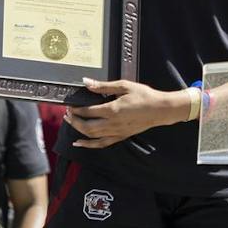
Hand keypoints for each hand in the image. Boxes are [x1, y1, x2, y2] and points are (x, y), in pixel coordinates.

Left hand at [64, 79, 186, 147]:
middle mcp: (112, 124)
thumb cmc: (144, 96)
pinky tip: (80, 143)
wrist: (160, 110)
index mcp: (112, 110)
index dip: (76, 109)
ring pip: (92, 136)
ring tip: (71, 123)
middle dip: (74, 121)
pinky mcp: (120, 137)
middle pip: (86, 126)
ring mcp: (116, 132)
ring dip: (79, 130)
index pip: (88, 111)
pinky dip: (89, 145)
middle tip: (67, 114)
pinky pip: (101, 144)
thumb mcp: (124, 86)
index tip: (70, 105)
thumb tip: (86, 83)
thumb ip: (103, 86)